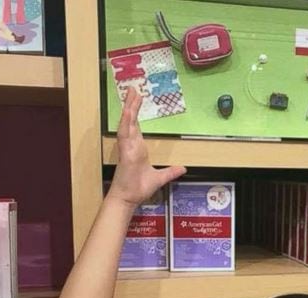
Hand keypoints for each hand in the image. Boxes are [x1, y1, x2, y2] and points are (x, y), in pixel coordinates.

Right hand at [107, 88, 186, 209]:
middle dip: (132, 104)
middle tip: (133, 89)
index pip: (136, 127)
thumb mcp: (160, 178)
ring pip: (127, 123)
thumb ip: (171, 172)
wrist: (129, 198)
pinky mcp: (125, 154)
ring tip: (131, 93)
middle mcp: (131, 146)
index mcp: (137, 149)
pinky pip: (124, 135)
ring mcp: (127, 148)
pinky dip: (126, 122)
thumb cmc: (138, 188)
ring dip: (128, 108)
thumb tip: (182, 168)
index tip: (137, 100)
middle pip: (131, 121)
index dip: (136, 113)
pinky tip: (128, 111)